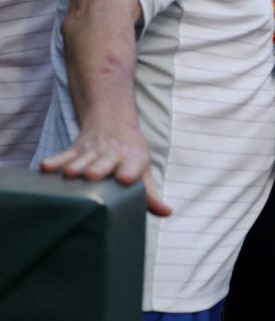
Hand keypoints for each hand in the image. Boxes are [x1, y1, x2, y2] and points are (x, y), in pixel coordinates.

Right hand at [40, 121, 171, 215]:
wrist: (113, 124)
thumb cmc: (131, 155)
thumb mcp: (143, 170)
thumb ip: (151, 194)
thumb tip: (167, 213)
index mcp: (132, 160)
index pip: (133, 167)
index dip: (129, 172)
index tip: (124, 179)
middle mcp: (112, 155)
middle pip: (104, 162)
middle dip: (98, 168)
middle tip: (92, 175)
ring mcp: (92, 151)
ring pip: (83, 159)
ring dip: (76, 165)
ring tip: (70, 173)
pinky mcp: (74, 150)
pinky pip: (63, 155)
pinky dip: (54, 161)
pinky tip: (45, 168)